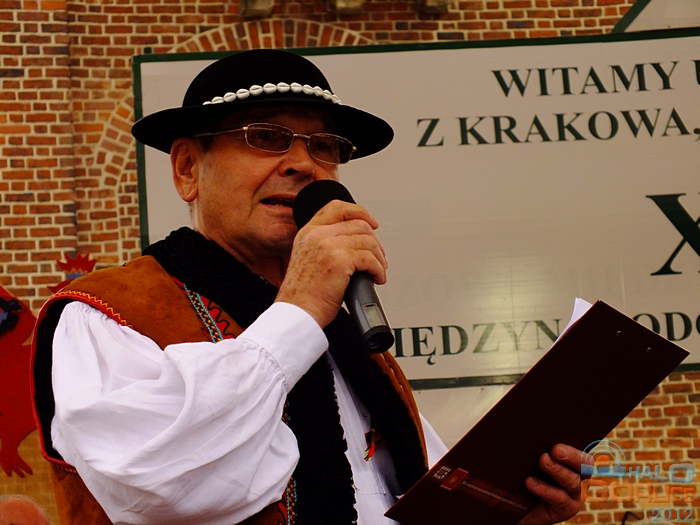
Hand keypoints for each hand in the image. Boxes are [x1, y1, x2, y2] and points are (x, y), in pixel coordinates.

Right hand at [276, 199, 386, 327]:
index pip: (337, 208)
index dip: (359, 212)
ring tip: (378, 271)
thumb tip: (356, 244)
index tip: (372, 223)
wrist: (296, 313)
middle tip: (379, 258)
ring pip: (368, 241)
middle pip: (359, 225)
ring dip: (379, 258)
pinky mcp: (339, 260)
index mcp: (308, 232)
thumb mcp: (308, 260)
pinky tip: (377, 278)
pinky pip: (370, 259)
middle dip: (375, 242)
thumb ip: (326, 246)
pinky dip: (379, 270)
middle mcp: (317, 234)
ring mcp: (328, 245)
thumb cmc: (303, 295)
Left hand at [517, 444, 592, 524]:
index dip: (573, 450)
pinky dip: (546, 489)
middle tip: (555, 450)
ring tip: (543, 460)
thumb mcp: (533, 462)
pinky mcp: (566, 510)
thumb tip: (527, 431)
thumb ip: (537, 450)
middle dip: (571, 456)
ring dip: (558, 470)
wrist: (522, 508)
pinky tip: (530, 482)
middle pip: (584, 466)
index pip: (581, 455)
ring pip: (572, 482)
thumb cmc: (529, 480)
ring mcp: (575, 496)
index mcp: (575, 464)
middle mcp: (579, 479)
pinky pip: (560, 499)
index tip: (557, 444)